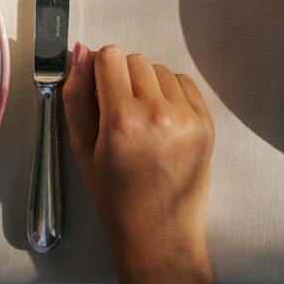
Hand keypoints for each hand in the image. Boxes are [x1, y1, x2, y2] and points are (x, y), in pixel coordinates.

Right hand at [63, 43, 215, 283]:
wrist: (159, 233)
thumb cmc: (115, 197)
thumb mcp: (83, 150)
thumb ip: (77, 97)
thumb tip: (80, 51)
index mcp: (121, 120)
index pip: (111, 57)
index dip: (101, 70)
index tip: (101, 90)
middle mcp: (157, 112)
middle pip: (136, 60)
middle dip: (123, 78)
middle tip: (120, 115)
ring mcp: (186, 116)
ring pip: (160, 70)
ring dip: (148, 86)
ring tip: (142, 123)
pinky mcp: (206, 121)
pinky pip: (184, 84)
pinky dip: (171, 95)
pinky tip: (161, 124)